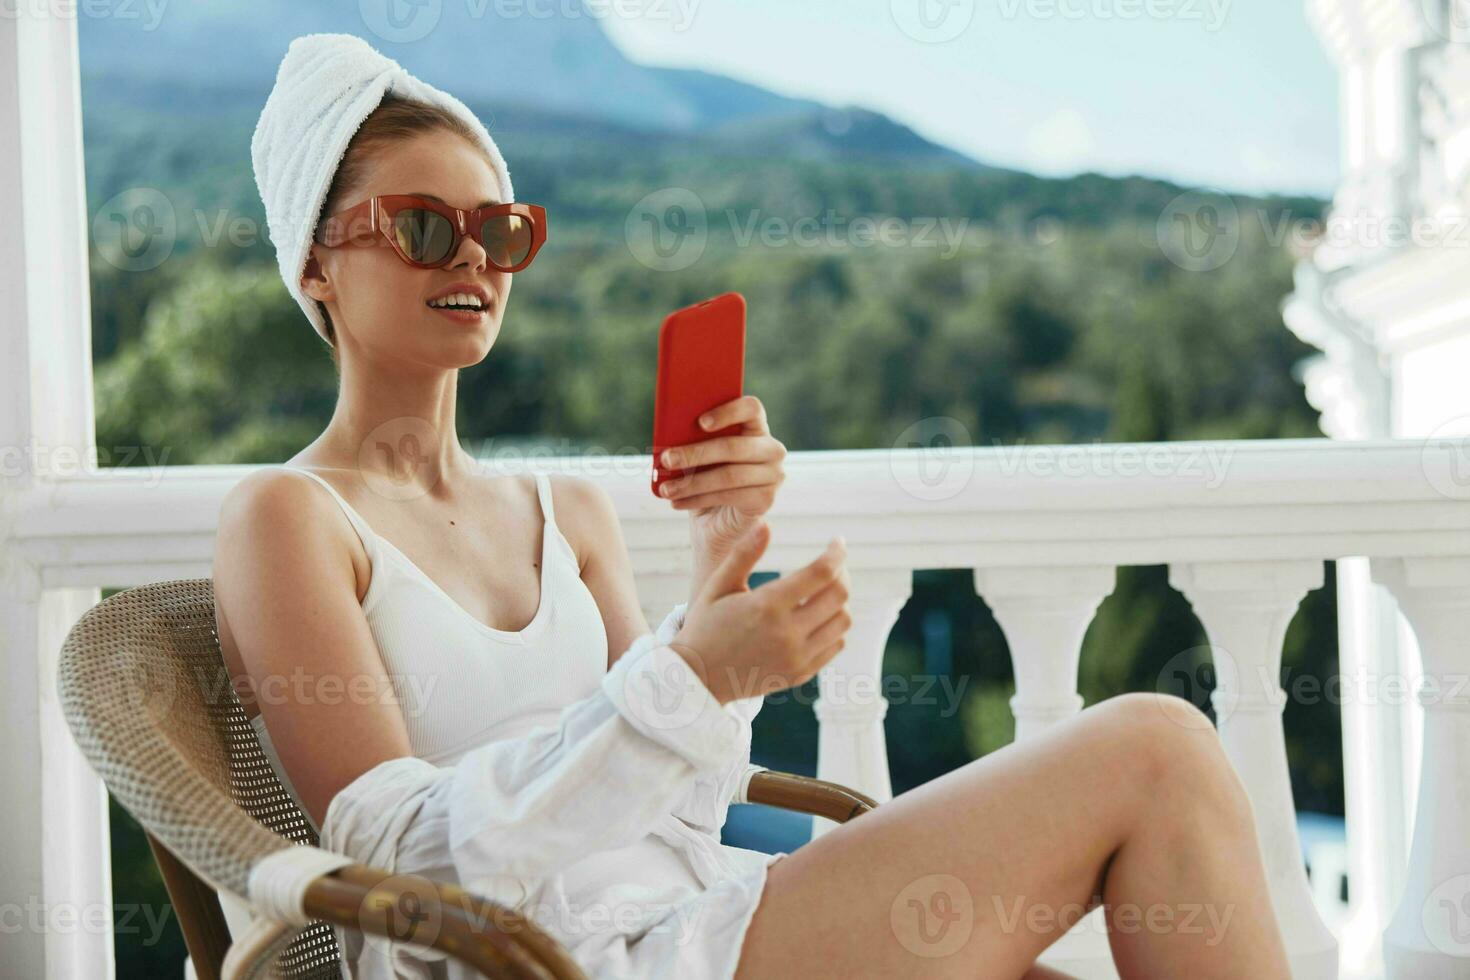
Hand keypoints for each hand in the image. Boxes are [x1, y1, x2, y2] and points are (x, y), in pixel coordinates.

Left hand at [657, 395, 785, 562]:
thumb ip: (693, 442)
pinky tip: (677, 502)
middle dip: (695, 453)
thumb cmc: (706, 479)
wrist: (719, 521)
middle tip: (667, 459)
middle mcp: (771, 449)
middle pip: (733, 446)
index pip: (751, 408)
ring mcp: (773, 475)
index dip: (727, 412)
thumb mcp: (699, 458)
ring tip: (666, 489)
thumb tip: (669, 442)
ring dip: (692, 482)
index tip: (700, 422)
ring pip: (728, 475)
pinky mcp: (766, 499)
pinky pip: (729, 496)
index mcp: (756, 428)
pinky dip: (698, 500)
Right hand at [669, 519, 850, 705]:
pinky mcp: (800, 674)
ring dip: (840, 600)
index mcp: (767, 606)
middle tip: (833, 563)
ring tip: (825, 589)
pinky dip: (834, 626)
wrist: (698, 678)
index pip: (821, 572)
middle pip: (839, 595)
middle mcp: (787, 634)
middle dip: (842, 572)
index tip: (838, 541)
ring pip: (842, 621)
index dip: (837, 552)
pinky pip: (835, 645)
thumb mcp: (719, 586)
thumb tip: (766, 523)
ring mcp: (796, 657)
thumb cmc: (705, 625)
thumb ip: (744, 553)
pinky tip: (819, 616)